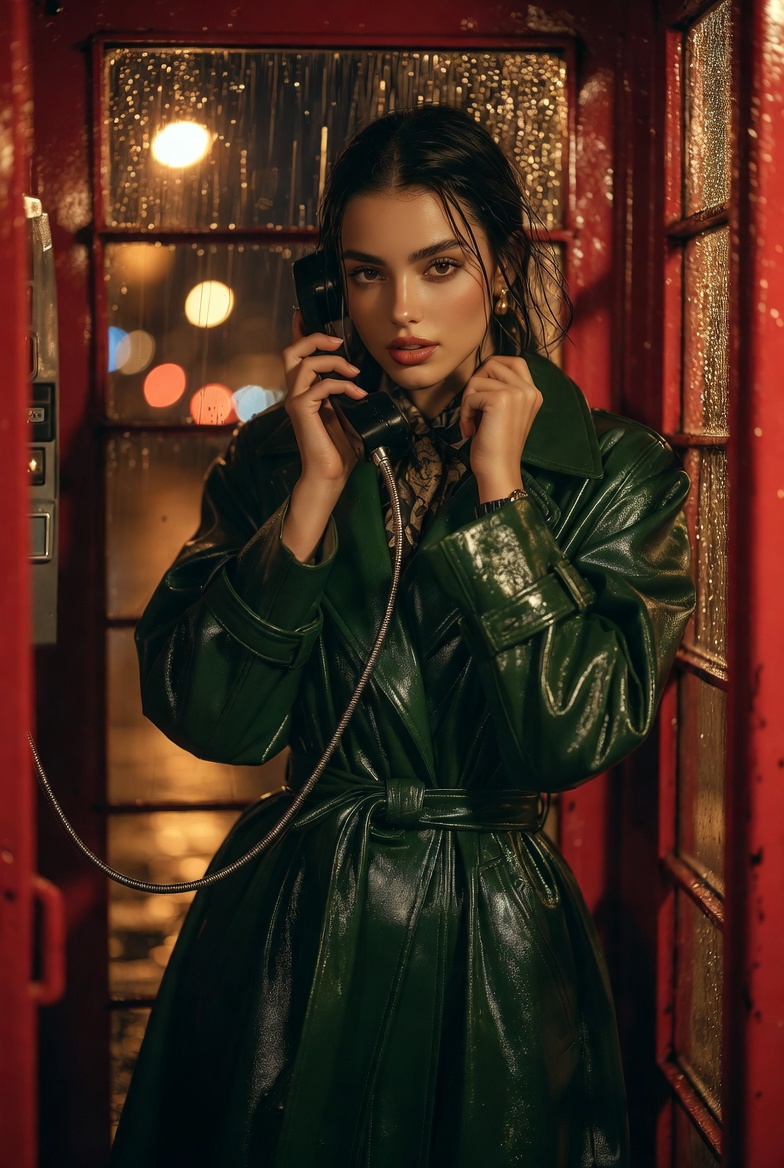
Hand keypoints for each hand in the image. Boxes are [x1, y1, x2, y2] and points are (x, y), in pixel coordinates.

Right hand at [282, 316, 367, 486]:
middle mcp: (296, 394)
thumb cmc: (337, 453)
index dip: (301, 333)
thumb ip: (347, 397)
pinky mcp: (302, 411)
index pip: (298, 357)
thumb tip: (361, 383)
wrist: (330, 477)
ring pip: (304, 363)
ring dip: (333, 362)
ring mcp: (296, 402)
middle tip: (337, 342)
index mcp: (305, 393)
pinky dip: (342, 384)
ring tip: (354, 373)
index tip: (306, 316)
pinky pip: (320, 385)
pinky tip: (357, 393)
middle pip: (291, 352)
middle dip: (313, 338)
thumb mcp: (347, 417)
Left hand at [460, 355, 541, 500]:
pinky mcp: (501, 399)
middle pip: (492, 363)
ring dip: (468, 401)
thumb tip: (480, 373)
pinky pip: (471, 395)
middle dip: (475, 385)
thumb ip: (501, 391)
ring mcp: (517, 393)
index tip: (482, 394)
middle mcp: (529, 390)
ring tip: (472, 423)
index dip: (491, 370)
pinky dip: (464, 413)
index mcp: (533, 393)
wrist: (499, 471)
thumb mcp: (505, 413)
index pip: (513, 360)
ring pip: (478, 378)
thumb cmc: (496, 447)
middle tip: (474, 409)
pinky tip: (471, 430)